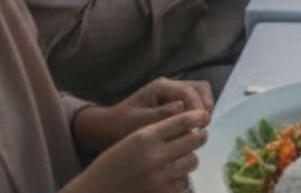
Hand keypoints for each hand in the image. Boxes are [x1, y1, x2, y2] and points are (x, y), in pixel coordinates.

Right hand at [66, 108, 206, 192]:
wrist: (96, 192)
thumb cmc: (113, 165)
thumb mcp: (130, 141)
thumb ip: (157, 133)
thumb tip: (190, 126)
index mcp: (144, 137)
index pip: (182, 120)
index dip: (197, 116)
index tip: (204, 116)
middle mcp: (155, 156)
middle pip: (193, 139)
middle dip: (199, 136)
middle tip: (200, 136)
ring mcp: (160, 177)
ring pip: (192, 161)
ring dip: (189, 158)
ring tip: (180, 158)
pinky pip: (184, 182)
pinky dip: (180, 178)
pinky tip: (170, 177)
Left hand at [73, 78, 213, 153]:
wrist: (110, 126)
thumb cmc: (122, 124)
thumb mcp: (139, 122)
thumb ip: (161, 114)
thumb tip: (183, 108)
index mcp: (161, 87)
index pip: (189, 91)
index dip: (198, 107)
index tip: (200, 125)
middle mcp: (170, 85)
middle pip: (200, 88)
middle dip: (205, 105)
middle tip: (202, 125)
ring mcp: (173, 92)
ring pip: (200, 93)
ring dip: (204, 108)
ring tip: (200, 126)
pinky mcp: (175, 101)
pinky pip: (194, 101)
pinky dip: (198, 111)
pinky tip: (194, 126)